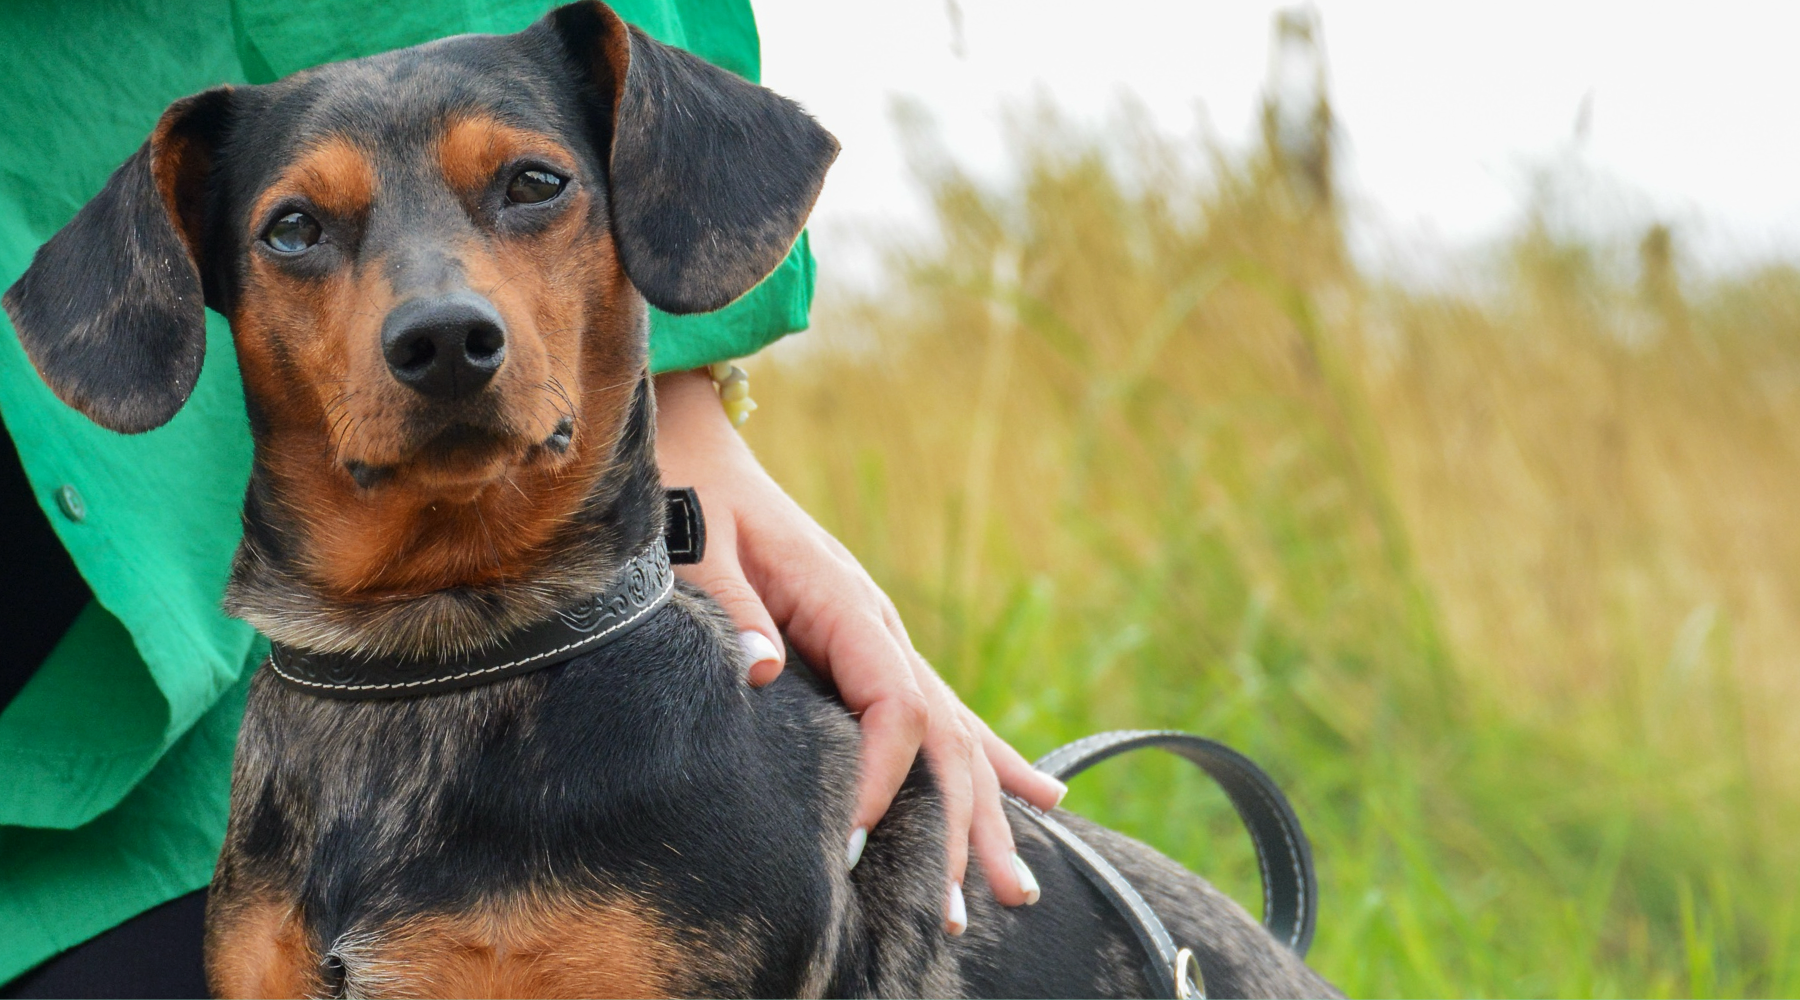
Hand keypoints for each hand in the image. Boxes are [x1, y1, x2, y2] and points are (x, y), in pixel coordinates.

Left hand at [653, 369, 1067, 930]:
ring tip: (1016, 891)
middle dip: (962, 825)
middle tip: (969, 908)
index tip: (854, 837)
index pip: (895, 705)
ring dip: (984, 816)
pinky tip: (1041, 797)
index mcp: (846, 603)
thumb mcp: (697, 551)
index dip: (885, 775)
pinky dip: (987, 763)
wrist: (697, 460)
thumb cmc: (692, 505)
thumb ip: (732, 611)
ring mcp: (882, 639)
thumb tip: (763, 670)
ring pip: (954, 736)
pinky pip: (940, 716)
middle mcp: (879, 626)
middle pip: (944, 735)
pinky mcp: (869, 651)